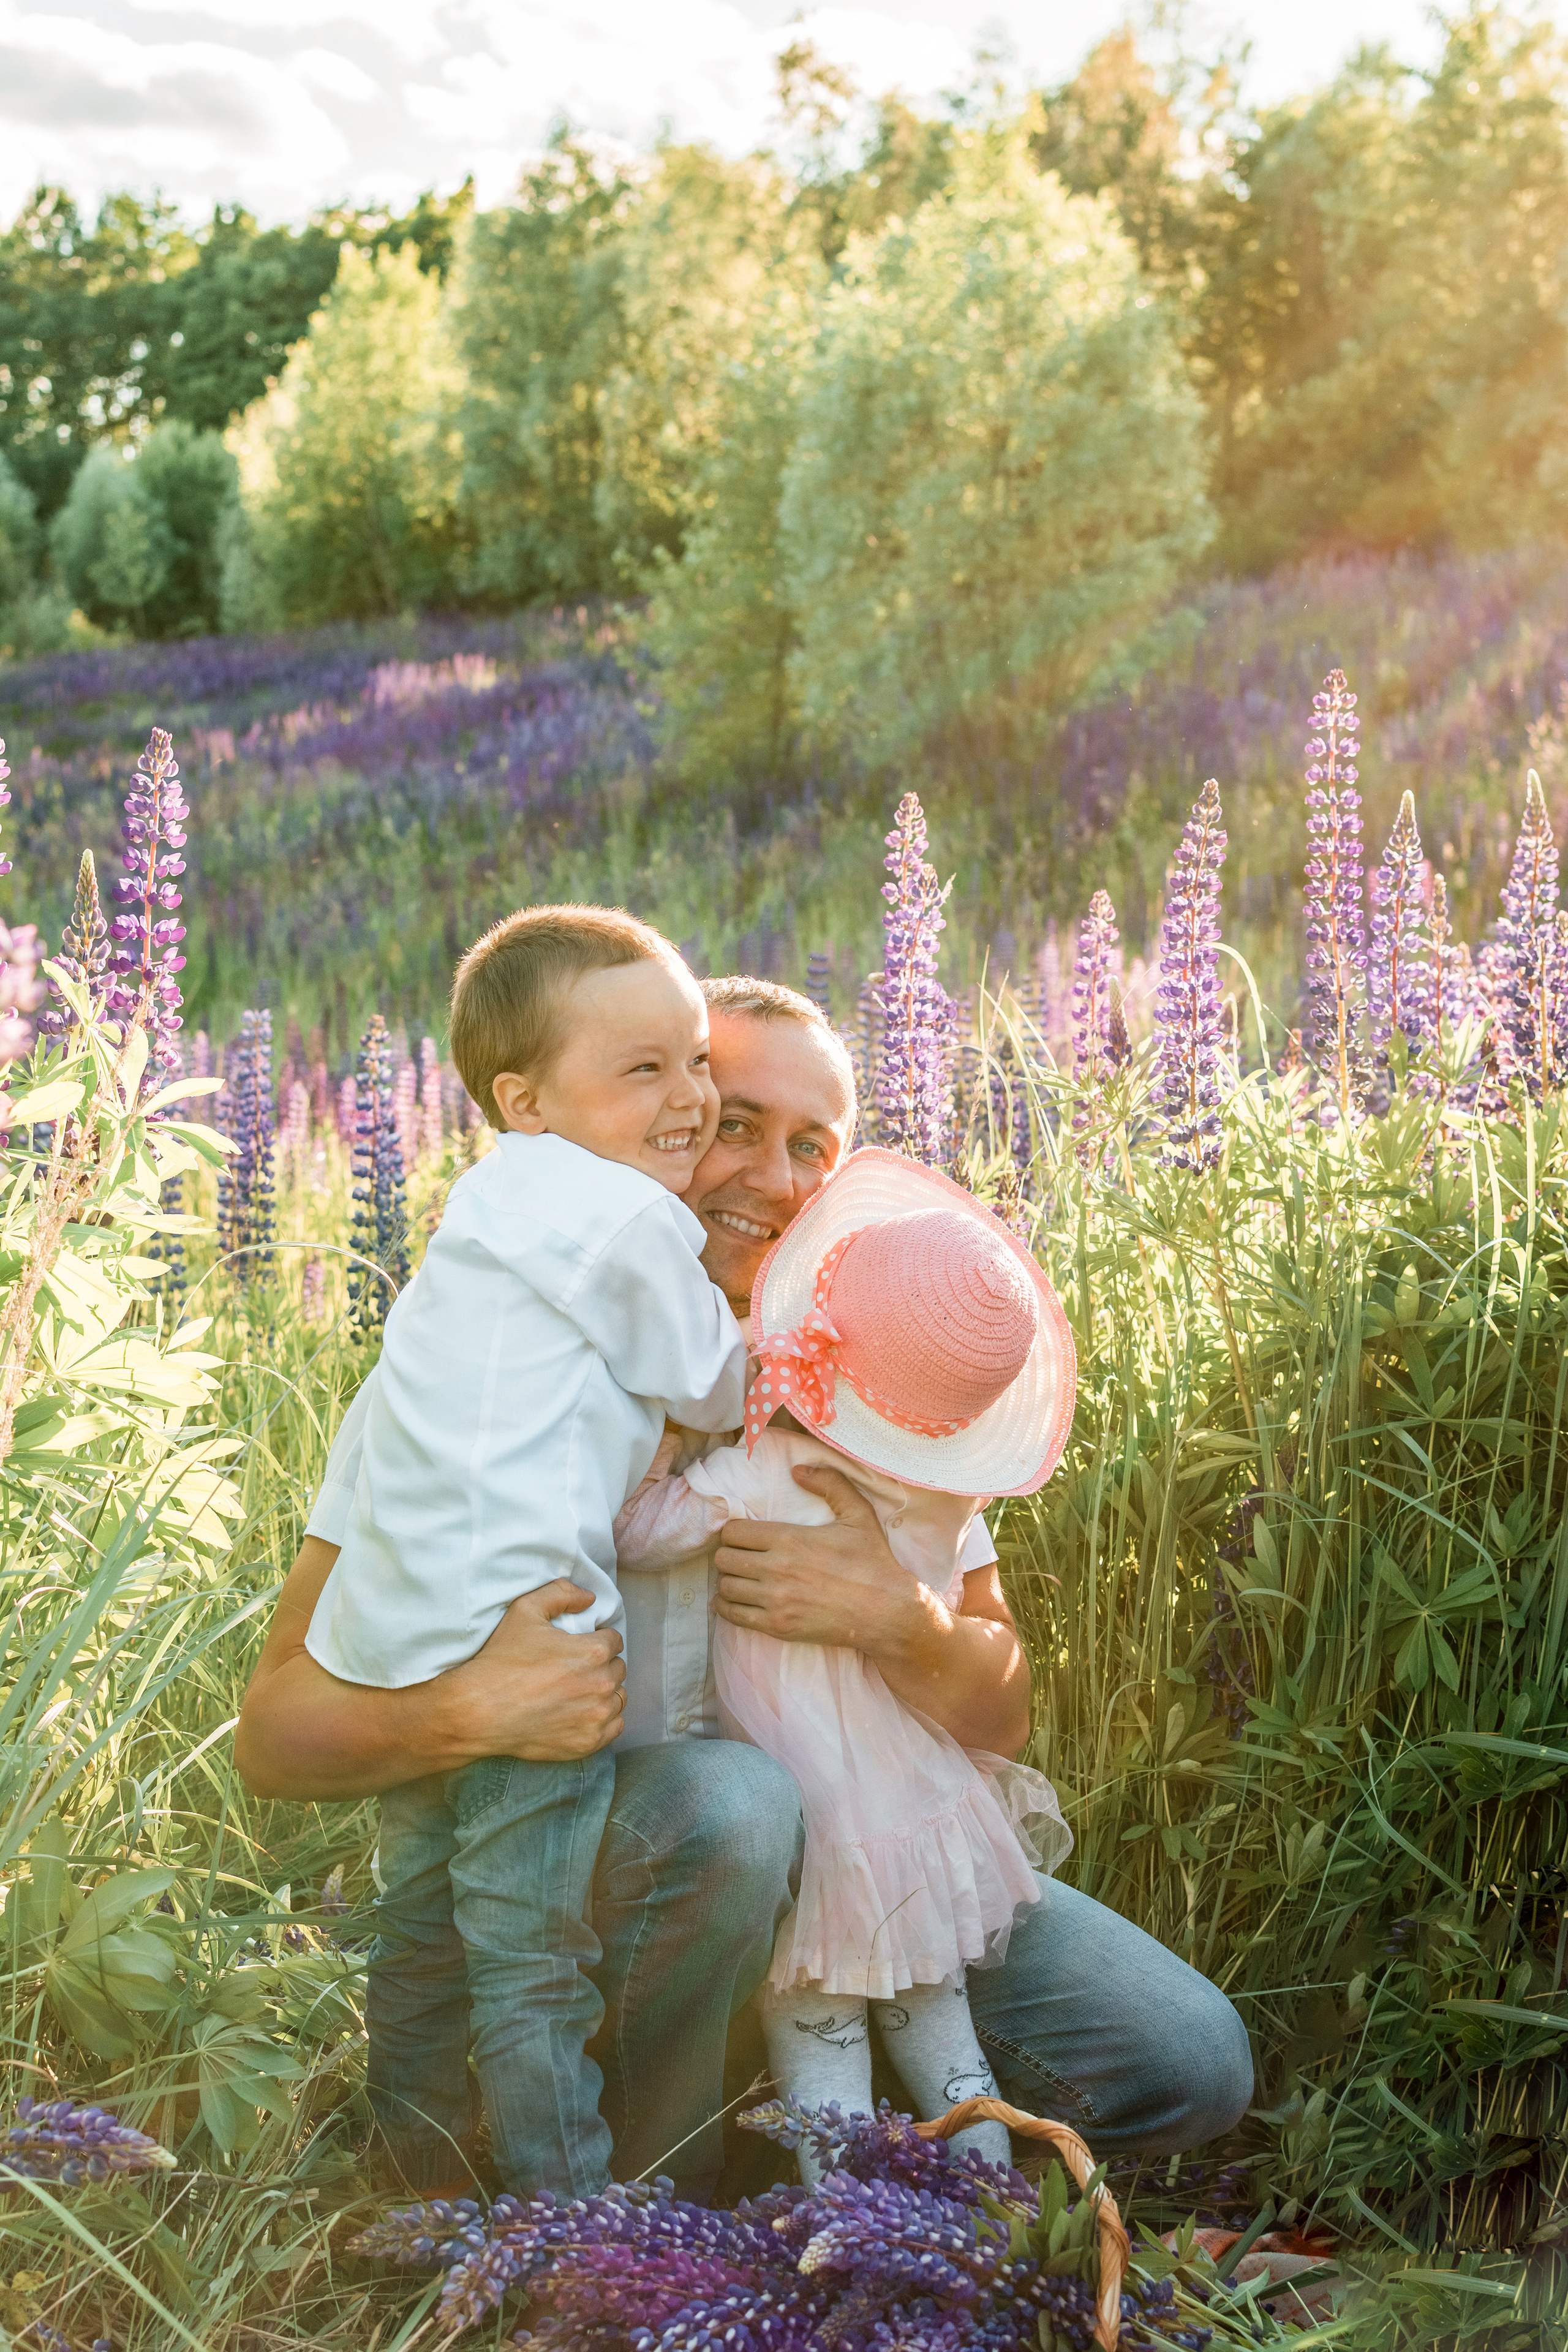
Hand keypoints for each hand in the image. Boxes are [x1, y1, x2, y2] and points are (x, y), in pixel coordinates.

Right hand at [447, 1580, 628, 1761]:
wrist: (479, 1711)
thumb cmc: (501, 1660)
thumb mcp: (525, 1610)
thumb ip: (561, 1593)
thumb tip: (589, 1598)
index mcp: (593, 1652)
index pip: (614, 1640)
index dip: (597, 1639)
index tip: (580, 1646)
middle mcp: (601, 1685)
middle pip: (617, 1669)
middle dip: (601, 1665)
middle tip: (575, 1669)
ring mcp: (597, 1717)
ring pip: (618, 1698)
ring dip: (605, 1692)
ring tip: (578, 1691)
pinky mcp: (588, 1743)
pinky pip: (614, 1727)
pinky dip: (603, 1720)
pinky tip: (582, 1713)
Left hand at [713, 1465, 923, 1653]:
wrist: (886, 1611)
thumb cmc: (873, 1561)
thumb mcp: (858, 1513)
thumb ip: (830, 1483)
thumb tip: (798, 1470)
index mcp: (789, 1539)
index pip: (733, 1532)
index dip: (734, 1531)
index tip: (744, 1535)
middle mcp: (776, 1569)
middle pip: (724, 1559)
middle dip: (730, 1554)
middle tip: (742, 1556)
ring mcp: (775, 1601)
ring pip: (725, 1587)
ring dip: (730, 1580)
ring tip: (742, 1577)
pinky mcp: (777, 1626)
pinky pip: (733, 1615)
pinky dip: (727, 1607)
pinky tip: (736, 1600)